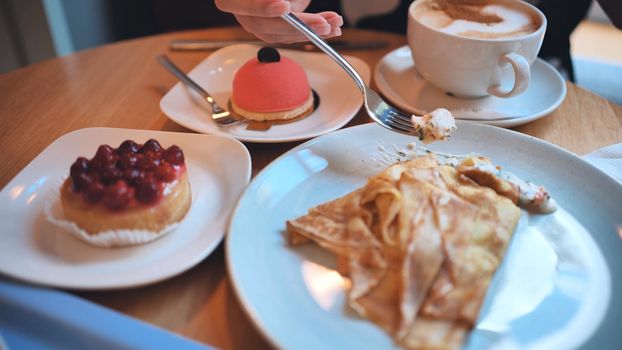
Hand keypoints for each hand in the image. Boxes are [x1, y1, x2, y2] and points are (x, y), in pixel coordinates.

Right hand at [214, 0, 342, 42]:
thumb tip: (289, 3)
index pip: (236, 3)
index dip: (260, 7)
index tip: (283, 5)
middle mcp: (242, 13)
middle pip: (265, 26)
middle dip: (298, 25)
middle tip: (321, 22)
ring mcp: (257, 25)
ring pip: (282, 35)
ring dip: (312, 31)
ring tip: (334, 22)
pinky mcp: (273, 33)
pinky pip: (292, 37)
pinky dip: (314, 33)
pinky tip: (333, 27)